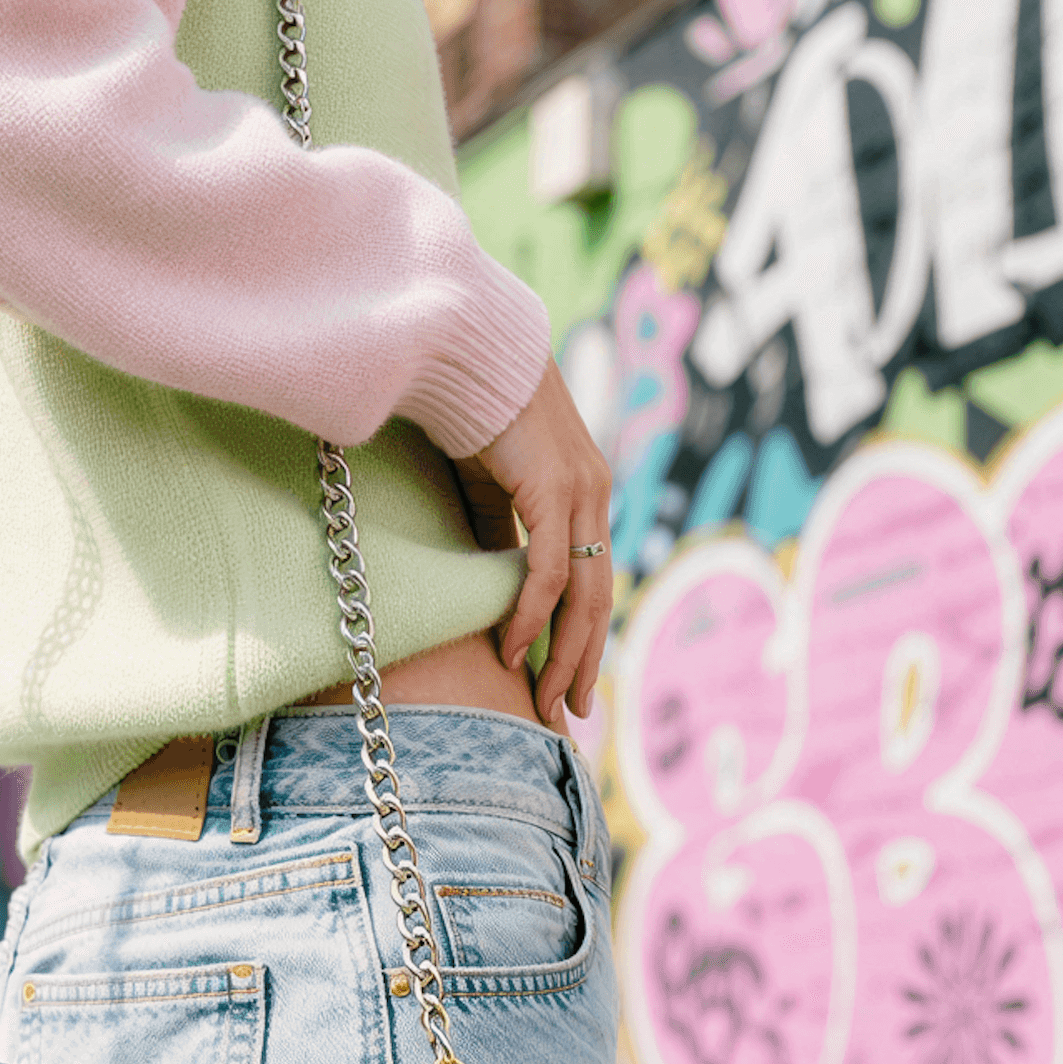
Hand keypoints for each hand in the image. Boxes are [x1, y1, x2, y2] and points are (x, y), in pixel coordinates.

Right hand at [456, 364, 612, 729]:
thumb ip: (498, 529)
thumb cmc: (468, 410)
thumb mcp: (487, 484)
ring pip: (583, 595)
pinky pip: (547, 572)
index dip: (583, 635)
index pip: (593, 580)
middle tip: (568, 713)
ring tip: (545, 701)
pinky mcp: (554, 489)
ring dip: (564, 655)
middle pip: (599, 599)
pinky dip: (531, 617)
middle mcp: (593, 495)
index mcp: (584, 493)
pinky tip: (513, 652)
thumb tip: (493, 579)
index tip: (567, 682)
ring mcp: (580, 492)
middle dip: (585, 662)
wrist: (463, 350)